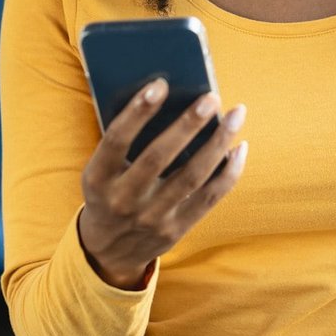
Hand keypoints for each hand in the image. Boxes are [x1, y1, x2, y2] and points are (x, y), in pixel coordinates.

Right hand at [76, 79, 248, 289]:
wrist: (107, 252)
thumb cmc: (108, 192)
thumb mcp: (101, 171)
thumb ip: (125, 143)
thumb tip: (172, 101)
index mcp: (97, 179)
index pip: (116, 140)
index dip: (137, 112)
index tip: (160, 84)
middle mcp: (123, 200)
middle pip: (159, 157)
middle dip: (187, 125)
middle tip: (211, 97)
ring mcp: (151, 218)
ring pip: (192, 177)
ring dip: (218, 143)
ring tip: (236, 115)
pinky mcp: (176, 230)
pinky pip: (209, 198)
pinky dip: (228, 172)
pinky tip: (239, 147)